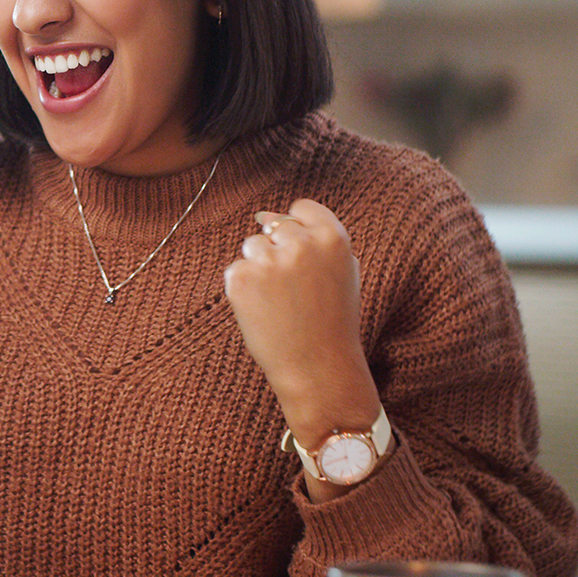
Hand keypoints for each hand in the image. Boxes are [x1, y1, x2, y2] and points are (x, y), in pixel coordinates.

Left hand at [223, 199, 384, 495]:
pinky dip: (244, 289)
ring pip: (252, 246)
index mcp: (333, 237)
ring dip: (259, 269)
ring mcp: (269, 259)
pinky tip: (264, 312)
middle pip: (274, 227)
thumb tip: (264, 214)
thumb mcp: (341, 272)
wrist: (318, 369)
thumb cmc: (331, 321)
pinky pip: (236, 270)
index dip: (297, 229)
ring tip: (280, 303)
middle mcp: (300, 243)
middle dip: (278, 252)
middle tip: (293, 292)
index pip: (301, 208)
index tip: (300, 256)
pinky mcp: (241, 278)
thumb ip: (314, 238)